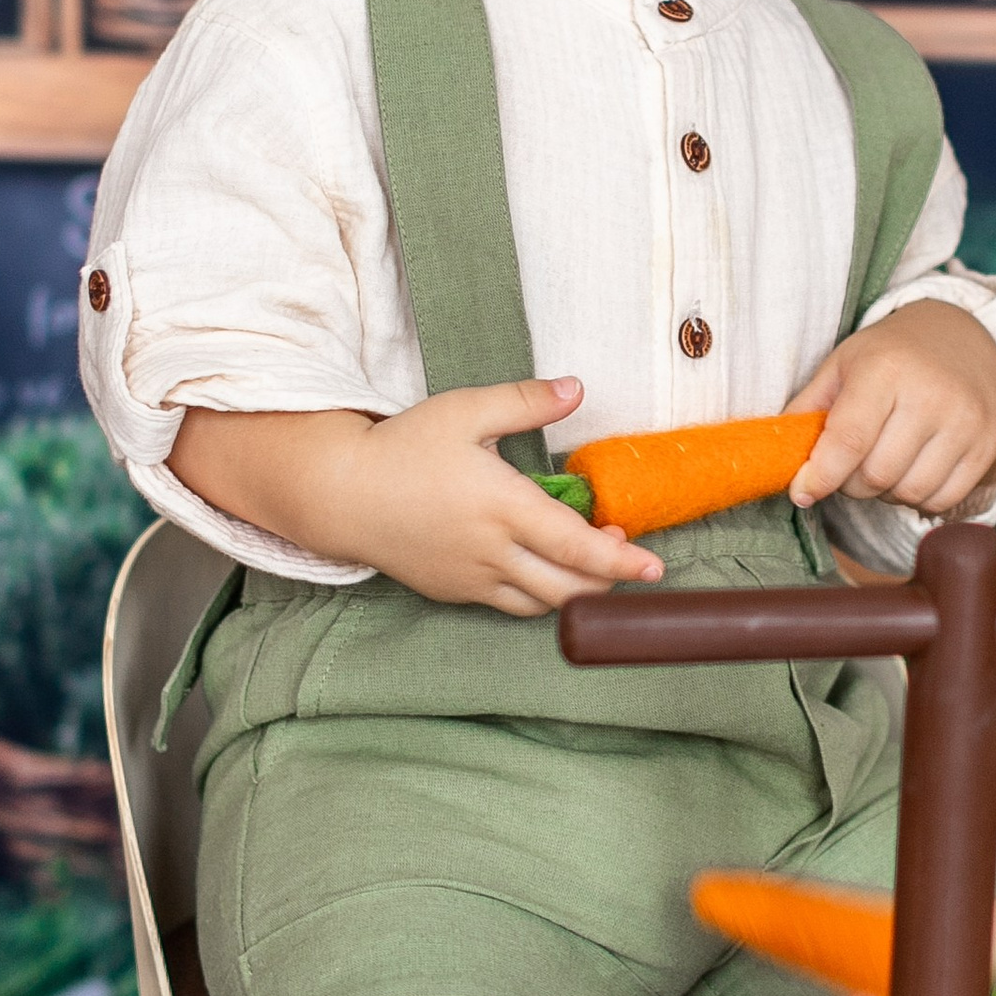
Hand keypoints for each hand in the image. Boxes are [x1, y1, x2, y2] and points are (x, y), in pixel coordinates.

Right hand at [169, 376, 663, 616]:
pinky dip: (538, 596)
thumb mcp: (464, 411)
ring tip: (588, 560)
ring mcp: (472, 578)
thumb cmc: (403, 447)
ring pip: (542, 602)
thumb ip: (525, 402)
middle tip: (625, 553)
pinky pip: (509, 605)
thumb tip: (576, 389)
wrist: (341, 494)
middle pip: (569, 586)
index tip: (654, 567)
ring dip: (575, 590)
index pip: (577, 547)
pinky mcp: (454, 592)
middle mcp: (491, 551)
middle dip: (607, 579)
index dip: (621, 562)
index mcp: (502, 505)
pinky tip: (544, 570)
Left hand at [786, 300, 995, 519]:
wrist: (963, 335)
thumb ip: (807, 409)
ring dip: (884, 492)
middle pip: (876, 475)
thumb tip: (779, 460)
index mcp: (886, 370)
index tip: (802, 492)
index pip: (848, 441)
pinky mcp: (987, 445)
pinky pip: (942, 500)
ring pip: (908, 492)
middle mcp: (931, 395)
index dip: (820, 477)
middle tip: (848, 464)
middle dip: (850, 482)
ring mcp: (965, 422)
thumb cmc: (892, 354)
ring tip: (881, 463)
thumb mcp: (843, 365)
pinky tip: (911, 471)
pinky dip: (918, 497)